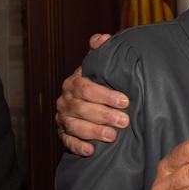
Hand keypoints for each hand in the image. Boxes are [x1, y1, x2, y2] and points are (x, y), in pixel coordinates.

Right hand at [55, 34, 123, 155]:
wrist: (92, 102)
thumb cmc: (100, 83)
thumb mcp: (101, 67)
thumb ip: (102, 52)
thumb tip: (101, 38)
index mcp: (74, 82)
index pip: (86, 87)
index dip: (105, 94)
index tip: (125, 100)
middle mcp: (66, 100)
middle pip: (81, 108)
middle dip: (104, 115)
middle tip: (124, 121)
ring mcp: (64, 118)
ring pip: (75, 126)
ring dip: (94, 132)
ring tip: (112, 136)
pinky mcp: (64, 134)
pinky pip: (67, 142)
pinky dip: (78, 146)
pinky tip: (91, 151)